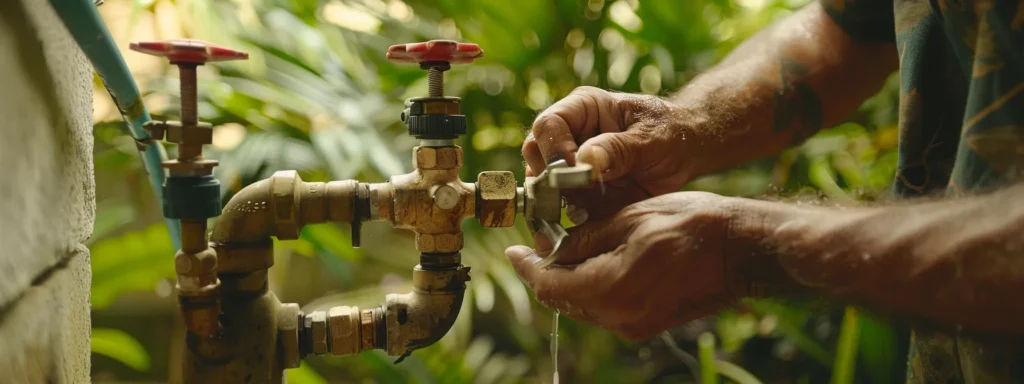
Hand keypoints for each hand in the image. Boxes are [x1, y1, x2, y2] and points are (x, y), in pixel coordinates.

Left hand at [506, 192, 754, 340]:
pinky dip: (592, 288)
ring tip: (564, 250)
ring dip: (569, 280)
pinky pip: (606, 309)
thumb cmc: (691, 224)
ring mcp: (635, 326)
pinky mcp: (648, 324)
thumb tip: (553, 247)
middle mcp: (619, 317)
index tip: (512, 252)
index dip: (527, 267)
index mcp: (610, 289)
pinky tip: (594, 263)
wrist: (742, 249)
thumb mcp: (629, 219)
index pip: (550, 285)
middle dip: (546, 273)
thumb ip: (585, 237)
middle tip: (535, 246)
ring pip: (583, 305)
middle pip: (563, 300)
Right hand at [523, 86, 697, 218]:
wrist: (688, 153)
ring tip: (585, 209)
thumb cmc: (671, 133)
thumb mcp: (651, 138)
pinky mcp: (581, 192)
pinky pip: (563, 207)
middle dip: (550, 178)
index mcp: (583, 109)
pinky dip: (571, 217)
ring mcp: (573, 166)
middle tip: (571, 195)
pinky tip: (590, 219)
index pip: (549, 124)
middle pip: (536, 154)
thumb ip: (618, 149)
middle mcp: (570, 135)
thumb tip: (583, 160)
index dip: (554, 148)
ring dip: (560, 202)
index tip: (573, 170)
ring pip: (545, 185)